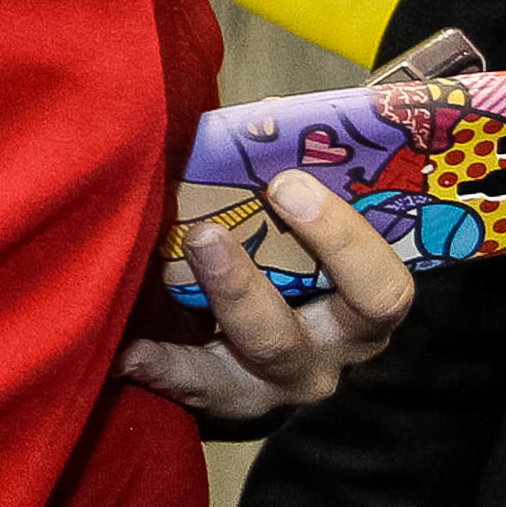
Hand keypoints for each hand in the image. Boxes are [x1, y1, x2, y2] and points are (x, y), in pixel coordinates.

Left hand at [123, 169, 417, 418]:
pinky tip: (123, 347)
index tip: (286, 182)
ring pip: (252, 356)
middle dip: (251, 284)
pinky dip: (157, 364)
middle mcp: (325, 352)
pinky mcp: (219, 393)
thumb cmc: (287, 250)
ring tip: (172, 264)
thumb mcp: (301, 219)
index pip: (381, 290)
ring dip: (215, 307)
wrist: (250, 329)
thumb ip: (293, 169)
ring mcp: (272, 383)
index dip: (344, 240)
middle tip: (208, 233)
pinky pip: (190, 385)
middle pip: (297, 335)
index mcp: (360, 309)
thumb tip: (265, 113)